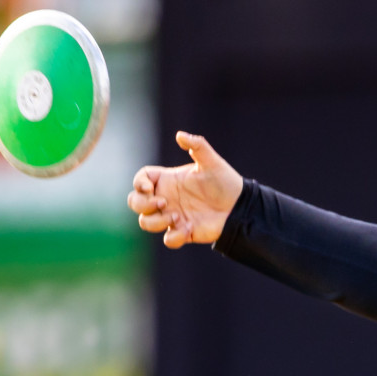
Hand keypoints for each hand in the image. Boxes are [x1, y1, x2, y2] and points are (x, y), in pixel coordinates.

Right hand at [127, 131, 242, 247]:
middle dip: (142, 204)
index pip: (140, 180)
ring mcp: (173, 216)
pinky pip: (169, 240)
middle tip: (163, 202)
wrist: (241, 206)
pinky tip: (189, 228)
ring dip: (155, 222)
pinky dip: (174, 237)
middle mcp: (167, 198)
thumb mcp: (211, 162)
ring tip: (176, 217)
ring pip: (146, 223)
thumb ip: (197, 146)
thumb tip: (180, 135)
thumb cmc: (225, 181)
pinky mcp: (184, 232)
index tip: (148, 187)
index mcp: (168, 180)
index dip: (138, 183)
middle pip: (135, 203)